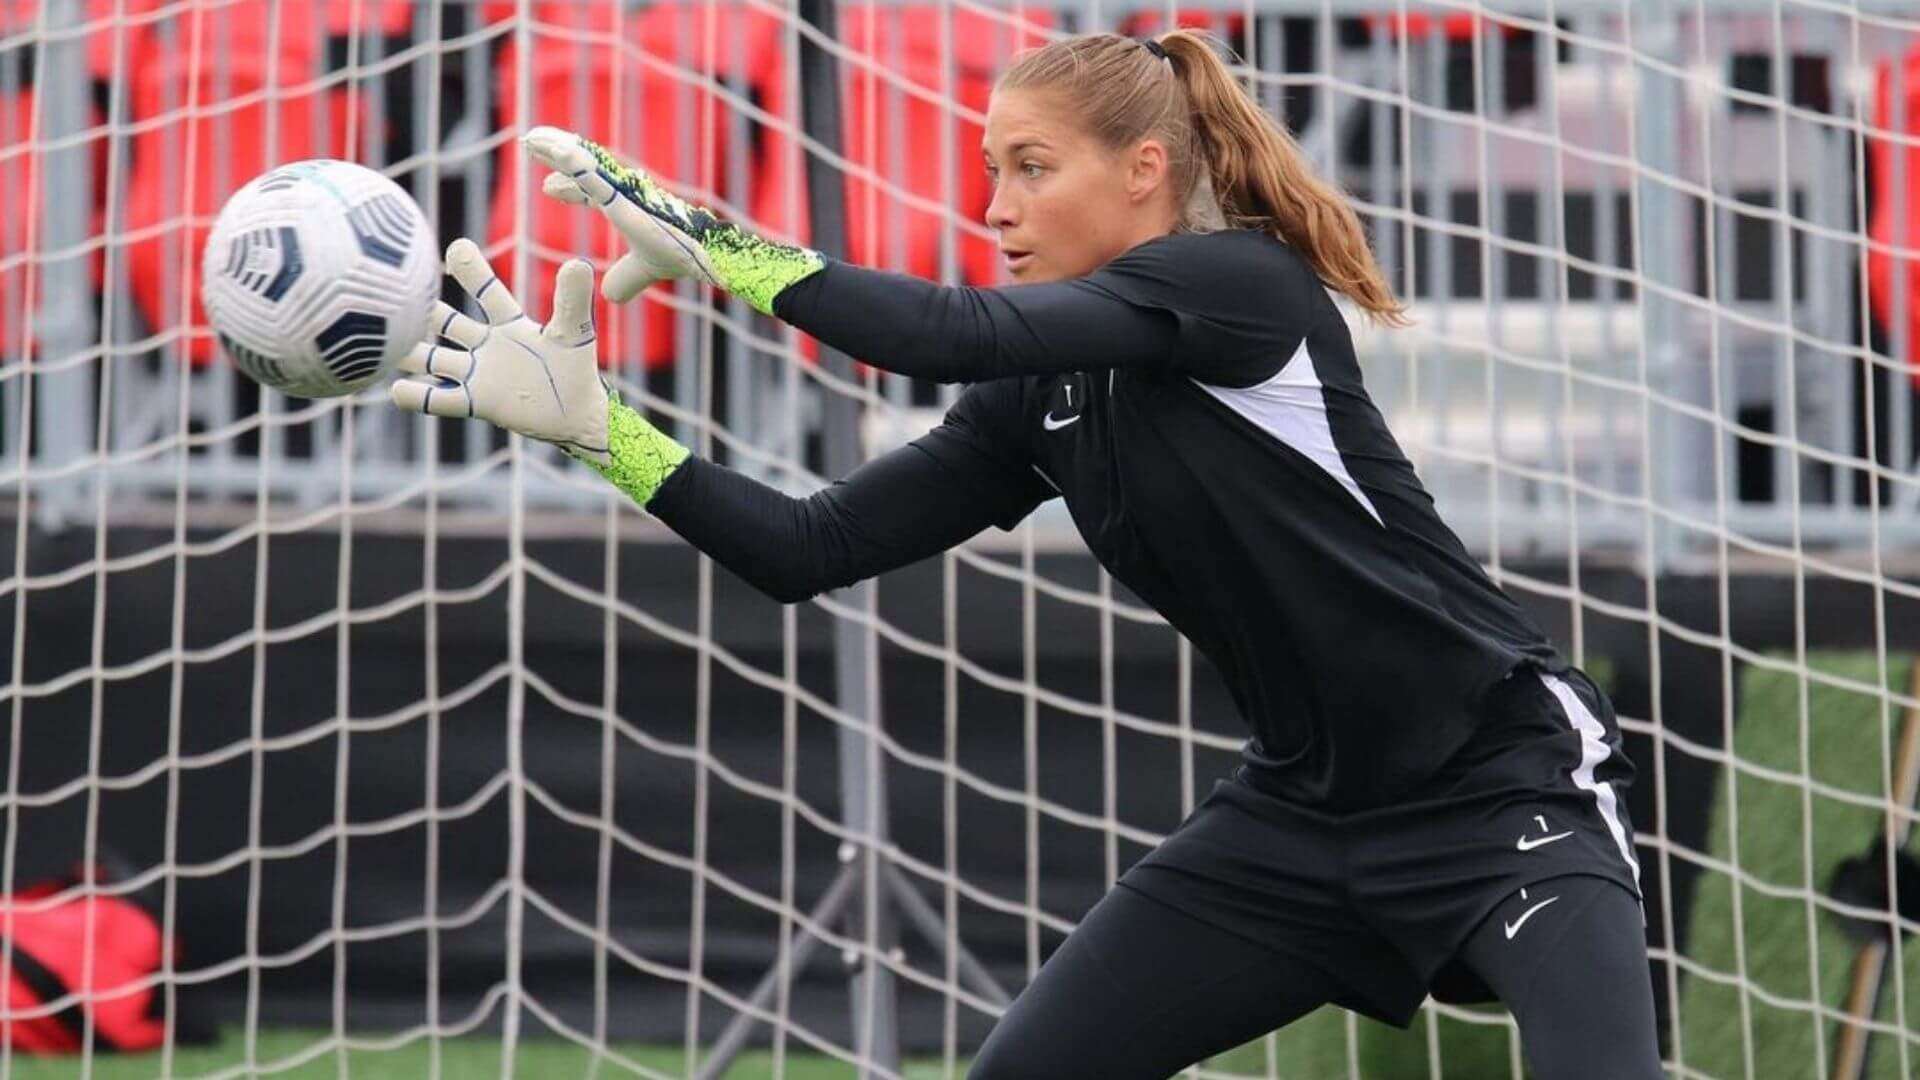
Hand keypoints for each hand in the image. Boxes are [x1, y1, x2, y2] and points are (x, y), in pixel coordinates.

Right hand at [389, 238, 612, 465]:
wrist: (578, 416)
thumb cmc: (577, 371)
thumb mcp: (574, 333)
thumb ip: (572, 301)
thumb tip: (578, 264)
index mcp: (509, 324)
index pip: (486, 292)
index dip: (471, 272)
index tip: (456, 248)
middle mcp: (487, 345)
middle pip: (447, 321)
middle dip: (424, 308)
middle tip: (396, 289)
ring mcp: (478, 374)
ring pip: (433, 358)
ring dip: (408, 350)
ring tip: (383, 339)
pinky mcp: (476, 403)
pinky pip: (439, 399)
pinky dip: (418, 397)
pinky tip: (396, 389)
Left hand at [522, 125, 823, 315]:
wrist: (708, 258)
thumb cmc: (685, 256)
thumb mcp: (647, 269)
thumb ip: (627, 278)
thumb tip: (610, 297)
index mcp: (629, 204)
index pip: (593, 190)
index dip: (570, 187)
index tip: (549, 187)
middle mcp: (626, 190)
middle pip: (585, 167)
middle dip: (559, 156)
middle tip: (532, 143)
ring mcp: (625, 189)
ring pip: (584, 162)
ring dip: (557, 147)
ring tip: (532, 138)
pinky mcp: (625, 195)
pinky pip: (590, 172)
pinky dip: (568, 159)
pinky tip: (549, 147)